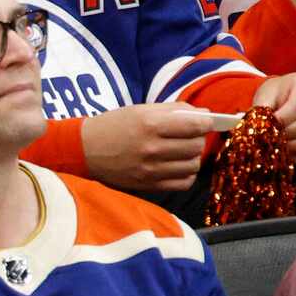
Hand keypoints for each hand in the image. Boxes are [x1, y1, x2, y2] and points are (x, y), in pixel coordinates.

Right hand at [80, 102, 217, 191]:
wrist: (85, 150)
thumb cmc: (115, 125)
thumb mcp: (141, 110)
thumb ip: (174, 110)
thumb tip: (204, 113)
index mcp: (150, 125)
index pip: (193, 126)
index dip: (208, 122)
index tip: (211, 120)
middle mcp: (151, 149)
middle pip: (195, 147)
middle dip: (200, 138)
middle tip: (193, 133)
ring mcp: (149, 170)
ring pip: (192, 166)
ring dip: (194, 156)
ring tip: (185, 149)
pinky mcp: (147, 186)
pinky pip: (182, 183)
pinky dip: (187, 174)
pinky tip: (179, 165)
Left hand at [253, 72, 295, 164]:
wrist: (283, 99)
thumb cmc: (275, 95)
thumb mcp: (265, 94)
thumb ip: (262, 108)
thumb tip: (260, 128)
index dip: (282, 119)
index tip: (269, 125)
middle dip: (287, 135)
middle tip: (271, 138)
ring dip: (292, 148)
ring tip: (276, 146)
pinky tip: (286, 154)